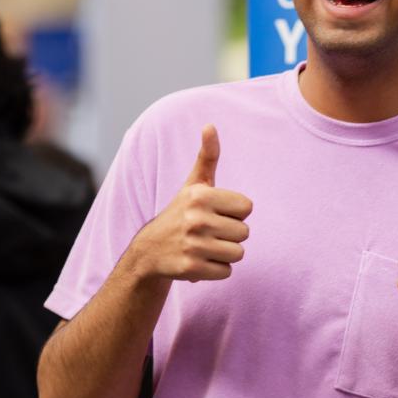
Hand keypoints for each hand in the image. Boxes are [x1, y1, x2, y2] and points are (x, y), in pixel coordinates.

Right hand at [126, 125, 252, 282]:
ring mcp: (193, 244)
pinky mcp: (191, 268)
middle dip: (230, 235)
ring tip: (205, 247)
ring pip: (238, 253)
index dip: (235, 213)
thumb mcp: (194, 184)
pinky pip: (227, 272)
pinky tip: (200, 261)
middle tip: (208, 232)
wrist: (150, 250)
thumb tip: (210, 125)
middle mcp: (196, 218)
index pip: (247, 208)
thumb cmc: (181, 212)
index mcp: (201, 195)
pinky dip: (216, 270)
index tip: (216, 213)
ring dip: (225, 253)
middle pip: (245, 232)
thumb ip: (207, 156)